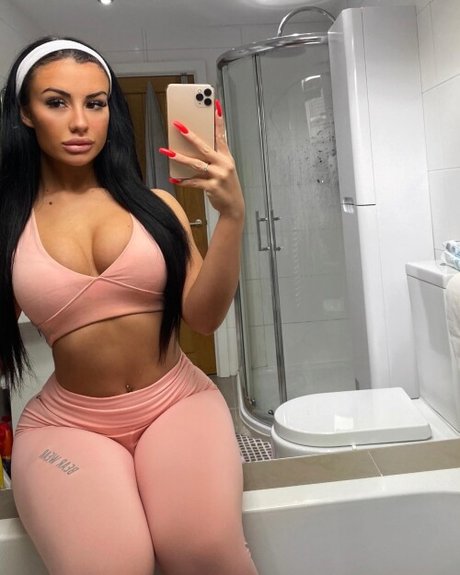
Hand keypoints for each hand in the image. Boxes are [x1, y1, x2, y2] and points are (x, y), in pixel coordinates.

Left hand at [159, 101, 244, 220]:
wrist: (234, 206)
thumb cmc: (227, 185)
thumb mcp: (225, 168)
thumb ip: (213, 156)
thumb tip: (194, 146)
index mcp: (226, 156)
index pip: (221, 134)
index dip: (218, 119)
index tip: (214, 104)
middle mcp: (223, 164)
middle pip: (204, 147)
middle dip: (190, 135)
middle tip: (178, 126)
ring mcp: (218, 175)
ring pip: (196, 163)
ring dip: (180, 157)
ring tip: (167, 151)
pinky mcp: (212, 187)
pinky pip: (194, 182)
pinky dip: (183, 181)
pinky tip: (174, 178)